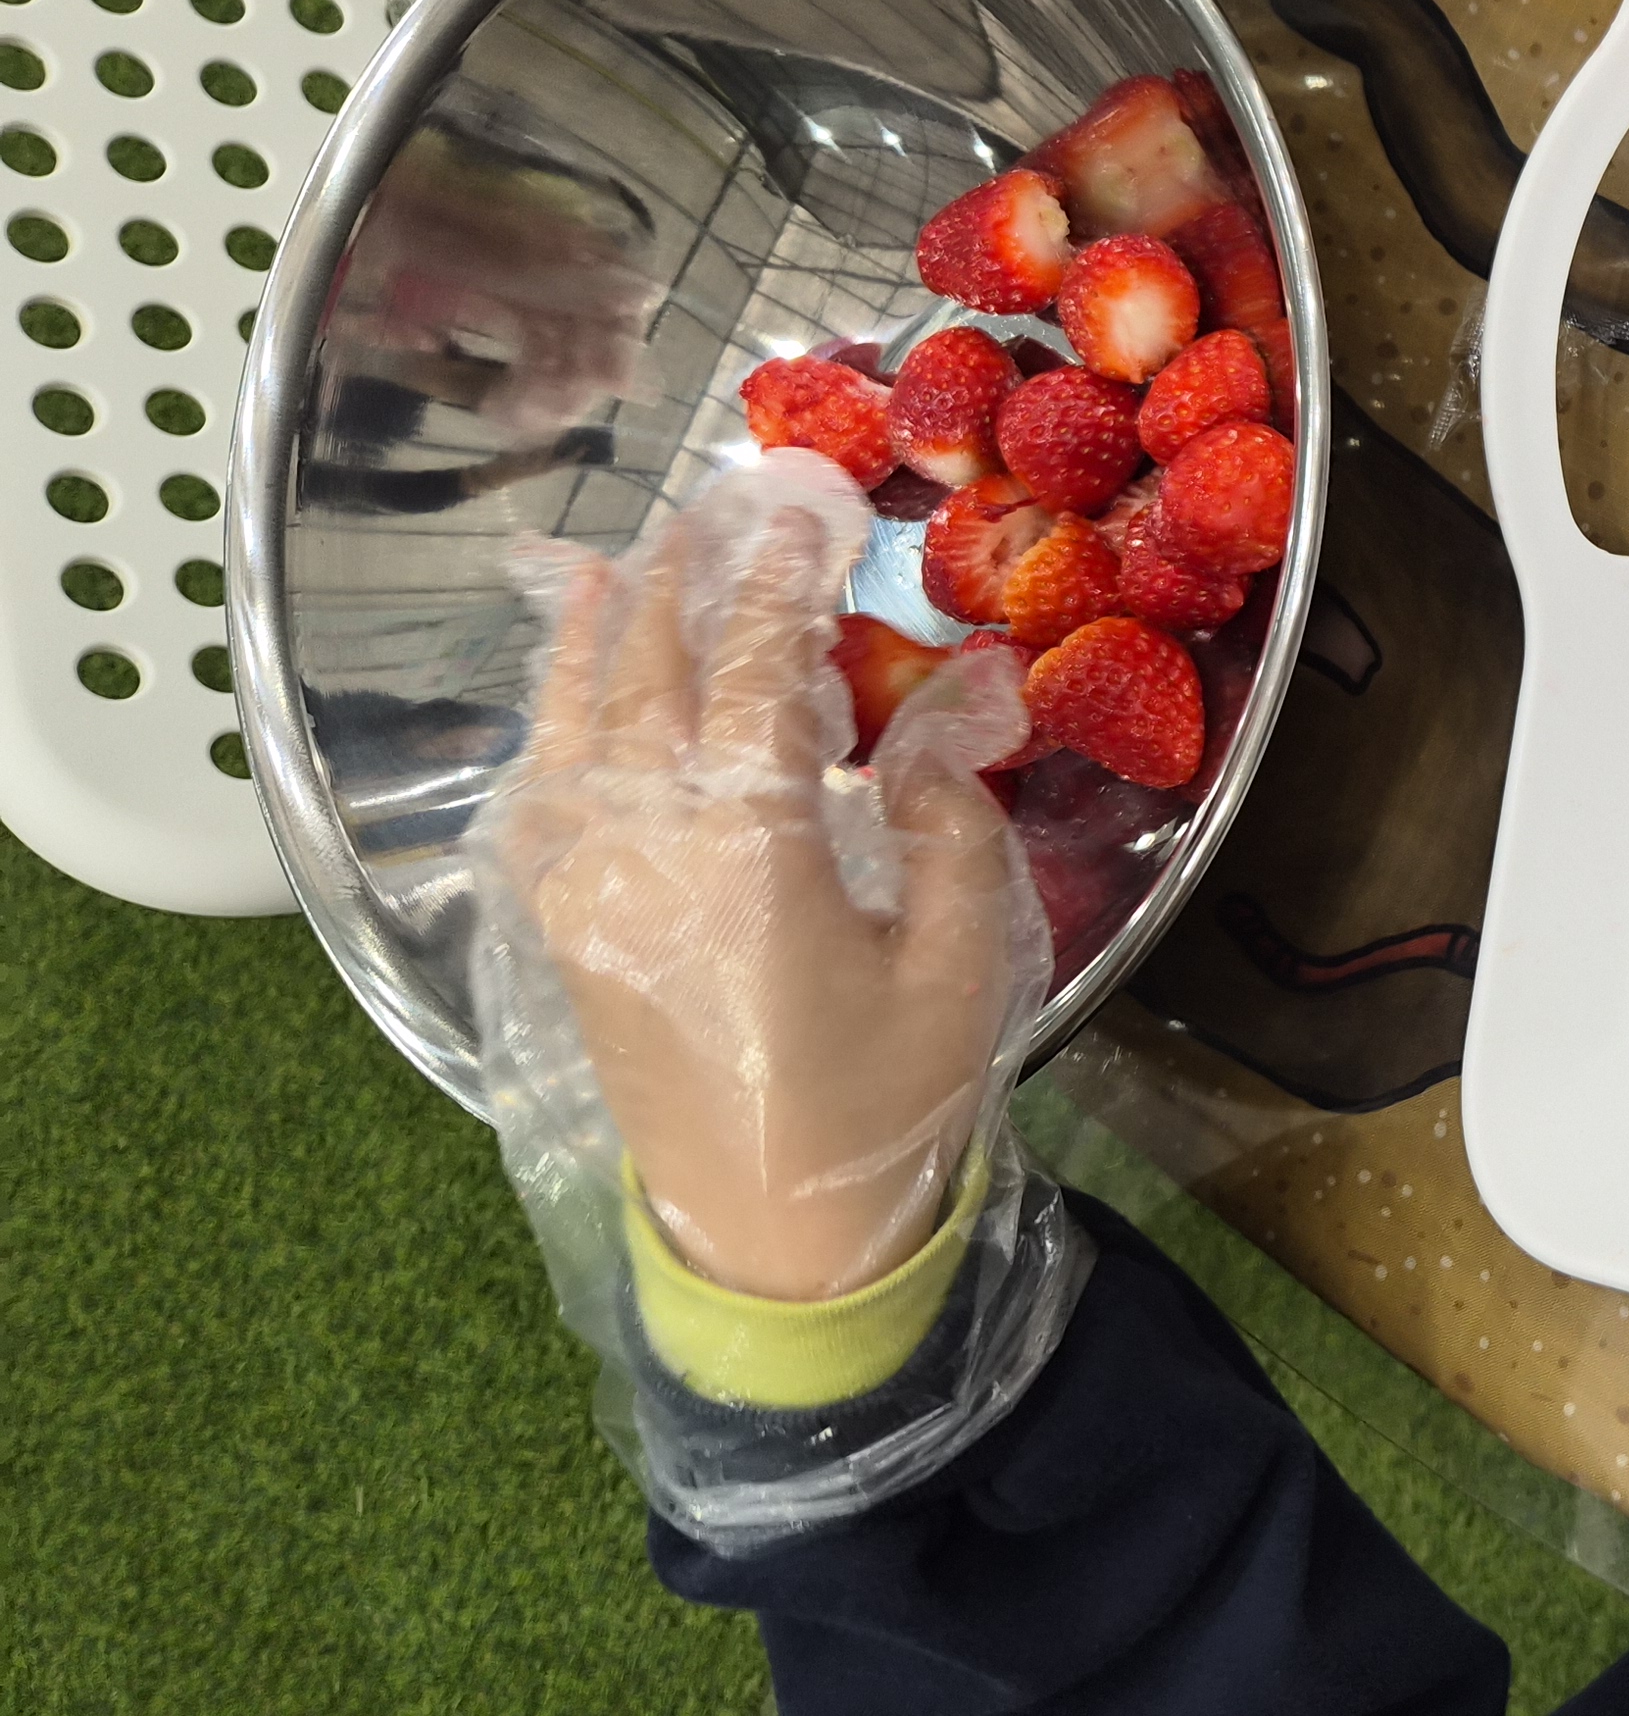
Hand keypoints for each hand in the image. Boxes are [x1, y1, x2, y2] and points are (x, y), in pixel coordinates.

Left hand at [492, 500, 1027, 1300]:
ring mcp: (589, 889)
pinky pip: (545, 798)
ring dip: (597, 636)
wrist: (771, 1241)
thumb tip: (939, 716)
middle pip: (647, 678)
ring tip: (614, 563)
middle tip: (710, 512)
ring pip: (577, 728)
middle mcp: (646, 848)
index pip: (752, 674)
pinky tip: (566, 687)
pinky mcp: (570, 931)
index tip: (800, 519)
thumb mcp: (958, 962)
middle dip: (678, 586)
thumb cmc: (884, 1106)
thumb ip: (949, 823)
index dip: (776, 588)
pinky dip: (554, 725)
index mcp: (750, 847)